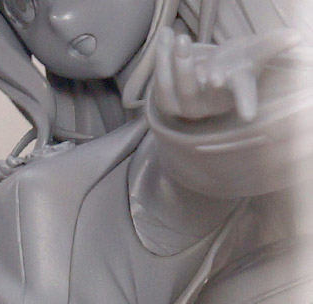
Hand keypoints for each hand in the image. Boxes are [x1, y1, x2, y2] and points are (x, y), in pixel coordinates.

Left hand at [153, 27, 300, 122]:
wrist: (213, 77)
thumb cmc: (237, 65)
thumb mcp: (254, 54)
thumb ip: (272, 44)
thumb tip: (295, 37)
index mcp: (233, 94)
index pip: (241, 96)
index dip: (245, 102)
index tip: (248, 114)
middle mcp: (208, 104)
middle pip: (192, 94)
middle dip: (184, 68)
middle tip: (183, 42)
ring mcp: (186, 105)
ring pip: (171, 90)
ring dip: (168, 62)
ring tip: (173, 36)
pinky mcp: (169, 101)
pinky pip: (160, 84)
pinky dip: (160, 58)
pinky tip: (165, 36)